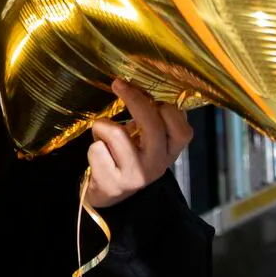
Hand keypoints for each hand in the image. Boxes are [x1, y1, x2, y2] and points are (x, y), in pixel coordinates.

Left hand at [84, 80, 192, 208]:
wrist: (110, 193)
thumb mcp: (147, 141)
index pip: (182, 130)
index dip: (168, 108)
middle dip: (133, 99)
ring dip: (103, 126)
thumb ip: (152, 120)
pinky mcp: (112, 183)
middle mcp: (157, 165)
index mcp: (170, 152)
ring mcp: (135, 176)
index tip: (149, 90)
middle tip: (118, 84)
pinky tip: (98, 153)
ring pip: (117, 133)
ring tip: (103, 134)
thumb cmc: (128, 157)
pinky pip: (96, 149)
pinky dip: (93, 144)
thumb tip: (142, 84)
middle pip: (152, 125)